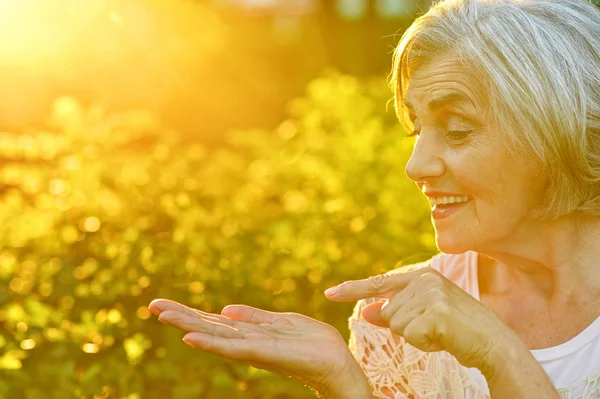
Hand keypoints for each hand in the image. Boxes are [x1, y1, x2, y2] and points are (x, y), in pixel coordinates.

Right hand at [148, 299, 371, 397]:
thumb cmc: (313, 344)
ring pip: (215, 336)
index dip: (189, 312)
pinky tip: (191, 338)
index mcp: (250, 333)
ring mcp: (254, 349)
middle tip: (151, 305)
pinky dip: (212, 344)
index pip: (214, 321)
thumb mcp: (282, 322)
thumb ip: (255, 316)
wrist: (338, 364)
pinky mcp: (265, 354)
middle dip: (181, 316)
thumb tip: (226, 309)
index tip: (162, 303)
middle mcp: (247, 342)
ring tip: (163, 316)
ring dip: (189, 325)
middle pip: (208, 327)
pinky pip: (234, 348)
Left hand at [324, 266, 518, 373]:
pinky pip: (409, 335)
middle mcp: (425, 279)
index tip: (330, 293)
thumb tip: (366, 312)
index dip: (353, 289)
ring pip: (396, 325)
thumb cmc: (459, 331)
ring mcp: (431, 293)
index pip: (380, 283)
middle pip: (388, 313)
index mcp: (422, 276)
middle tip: (436, 329)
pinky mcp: (436, 311)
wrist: (494, 343)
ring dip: (416, 337)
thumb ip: (395, 311)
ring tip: (442, 333)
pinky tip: (444, 338)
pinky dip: (424, 344)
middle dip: (406, 328)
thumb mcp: (424, 318)